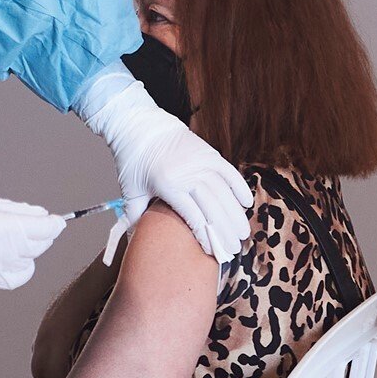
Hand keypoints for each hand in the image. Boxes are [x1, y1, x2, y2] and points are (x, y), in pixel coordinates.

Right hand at [0, 184, 64, 290]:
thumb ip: (17, 209)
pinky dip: (18, 269)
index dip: (54, 224)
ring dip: (28, 252)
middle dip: (40, 235)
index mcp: (4, 227)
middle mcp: (2, 252)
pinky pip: (15, 278)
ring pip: (29, 264)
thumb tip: (41, 215)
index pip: (45, 230)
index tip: (55, 221)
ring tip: (14, 241)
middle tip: (30, 225)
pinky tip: (8, 258)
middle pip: (39, 246)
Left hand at [77, 74, 250, 260]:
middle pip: (213, 208)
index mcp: (168, 185)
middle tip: (234, 249)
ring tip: (243, 233)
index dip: (206, 236)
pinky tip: (245, 203)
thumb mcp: (131, 189)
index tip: (213, 251)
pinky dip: (239, 187)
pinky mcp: (209, 153)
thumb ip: (136, 215)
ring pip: (225, 193)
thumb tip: (135, 239)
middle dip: (225, 231)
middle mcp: (189, 174)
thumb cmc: (133, 159)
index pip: (193, 217)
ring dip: (235, 214)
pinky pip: (229, 172)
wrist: (140, 125)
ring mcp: (201, 162)